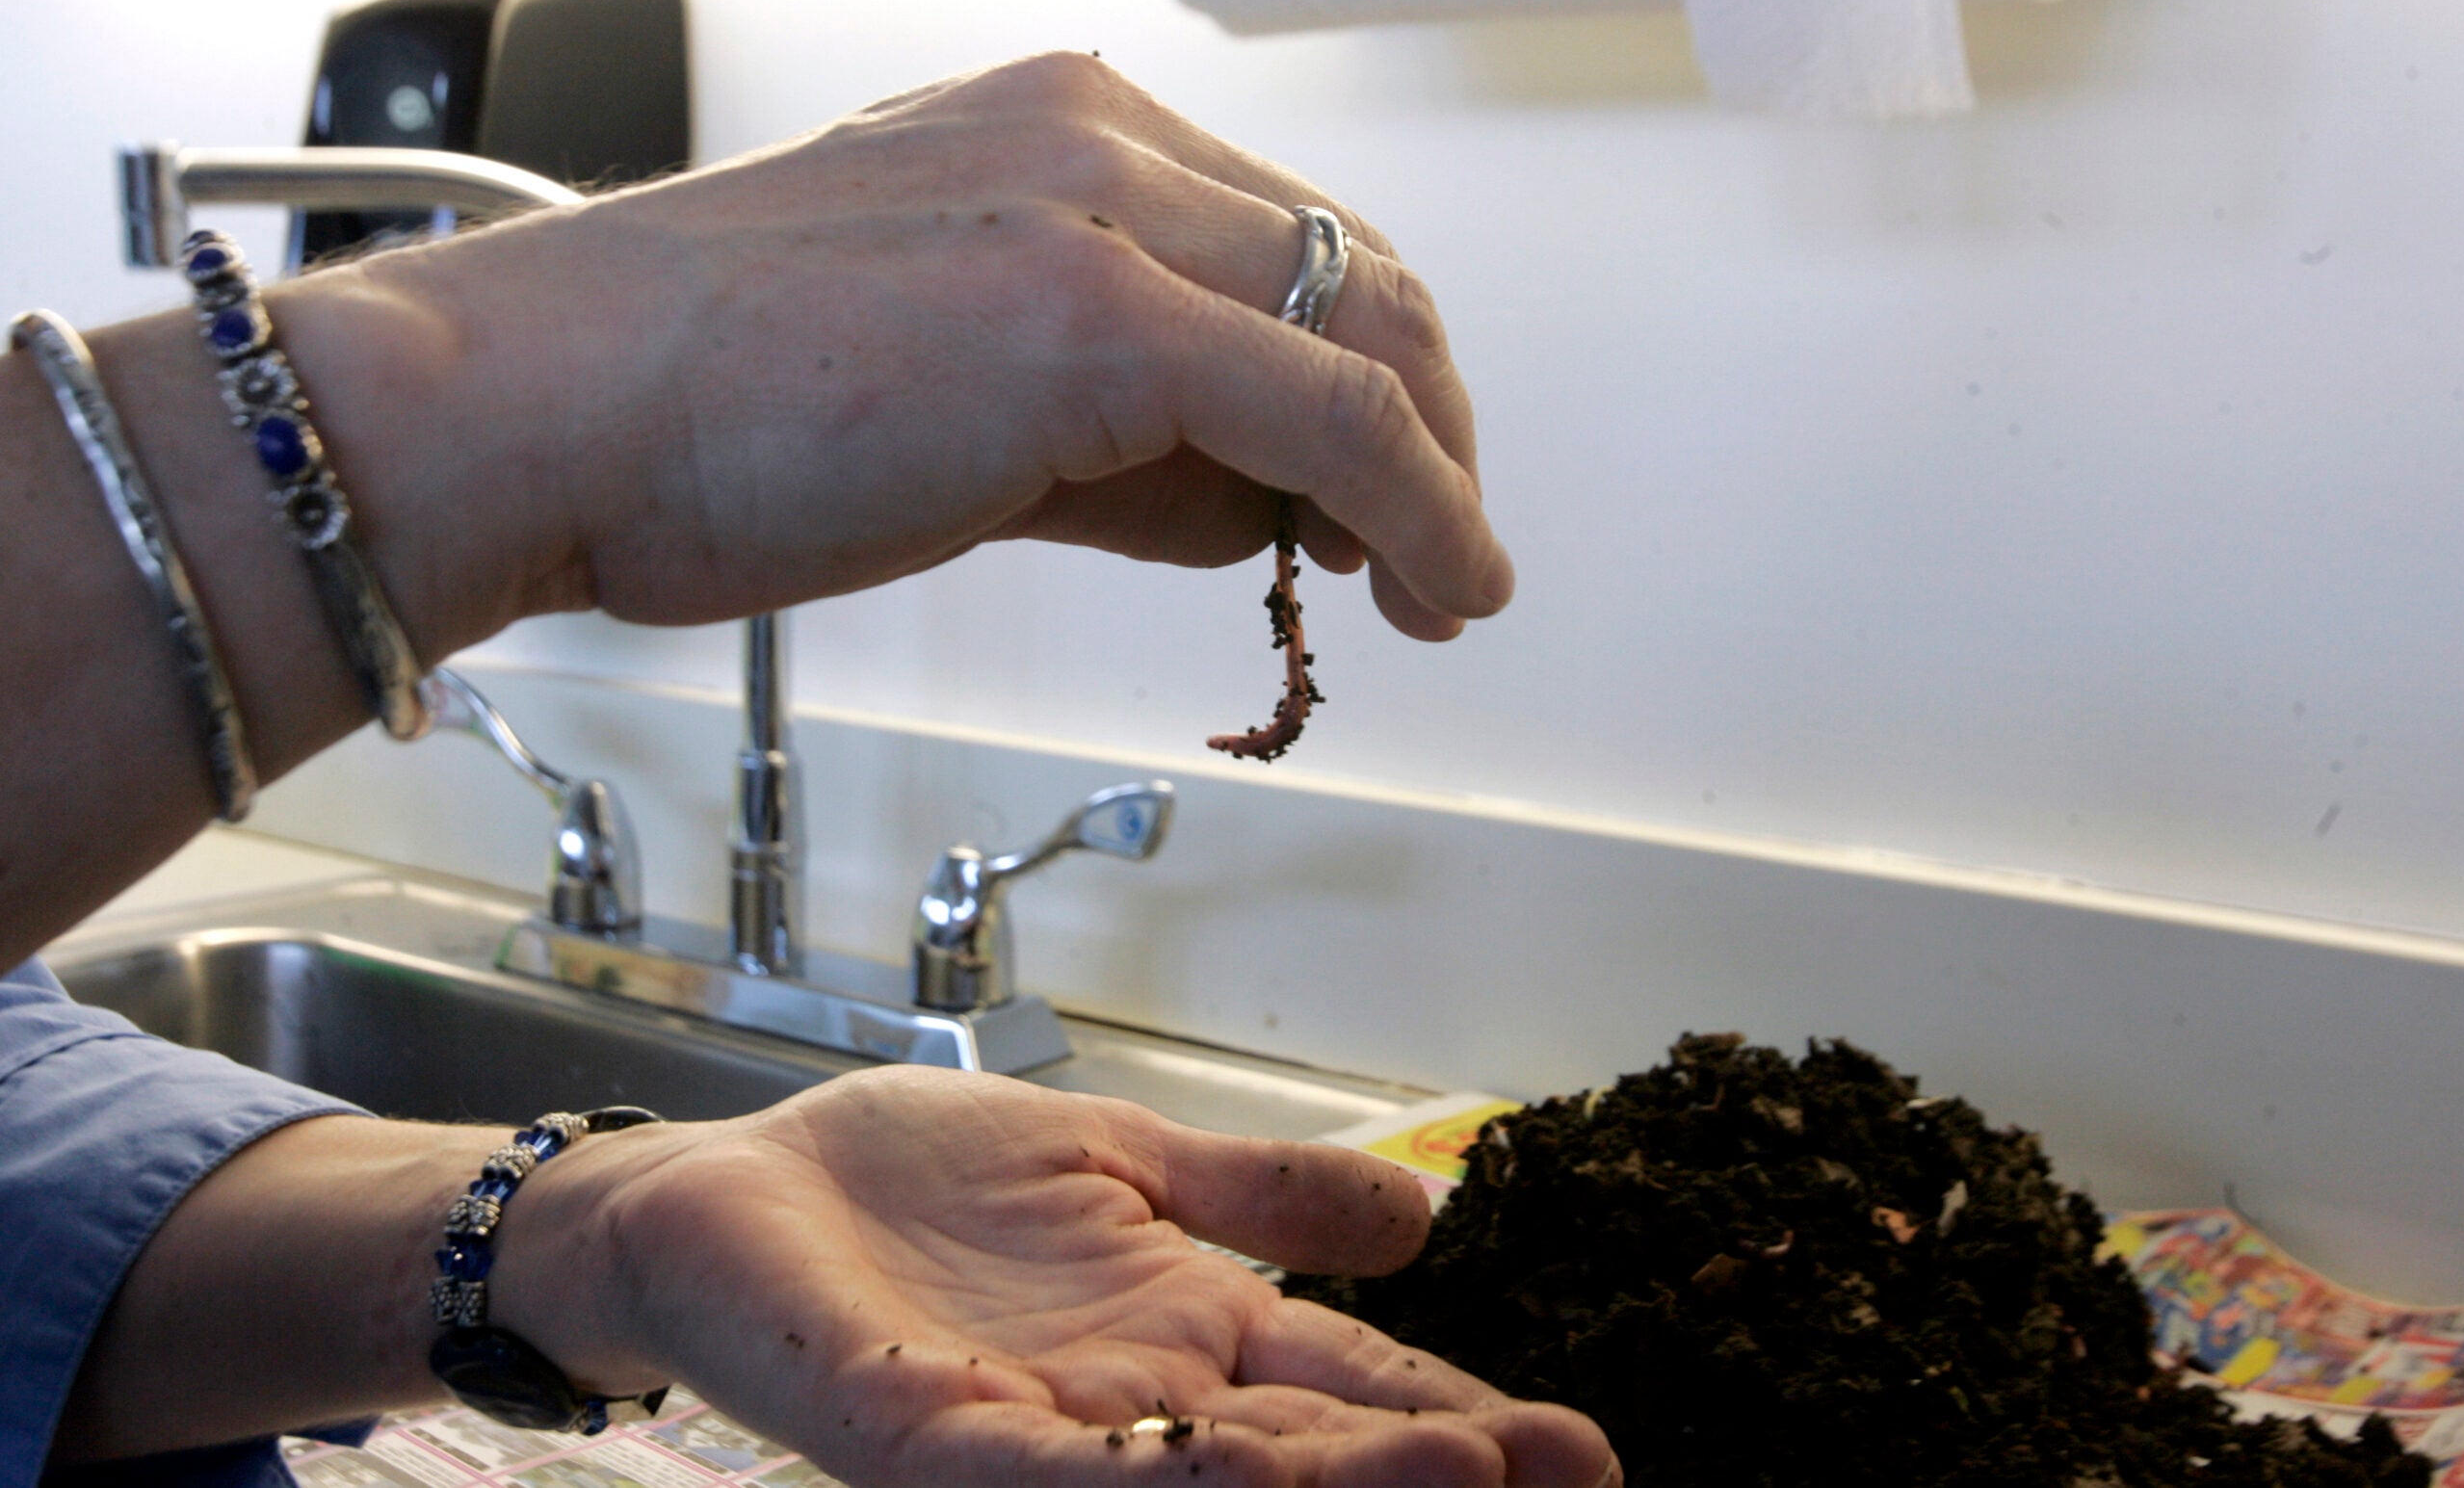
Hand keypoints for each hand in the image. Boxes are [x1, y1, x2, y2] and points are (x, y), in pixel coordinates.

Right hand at [289, 51, 1512, 652]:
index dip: (1361, 374)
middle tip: (1437, 543)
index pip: (1278, 244)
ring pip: (1365, 336)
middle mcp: (1094, 137)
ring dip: (1437, 473)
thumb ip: (1113, 423)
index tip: (1386, 483)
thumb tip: (1247, 500)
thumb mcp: (948, 390)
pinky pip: (1333, 415)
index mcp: (1052, 128)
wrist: (537, 412)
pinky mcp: (1099, 315)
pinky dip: (1424, 507)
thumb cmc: (690, 408)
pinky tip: (1445, 586)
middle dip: (1423, 423)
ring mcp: (1099, 211)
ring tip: (1447, 586)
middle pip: (1350, 277)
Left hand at [497, 1068, 1616, 1487]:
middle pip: (1303, 1455)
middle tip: (1575, 1478)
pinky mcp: (917, 1433)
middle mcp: (1126, 1407)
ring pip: (1198, 1482)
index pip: (1347, 1388)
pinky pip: (1039, 1475)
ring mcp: (1024, 1431)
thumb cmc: (907, 1184)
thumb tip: (1429, 1208)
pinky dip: (1135, 1482)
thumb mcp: (1118, 1158)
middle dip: (1431, 1469)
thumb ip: (1256, 1190)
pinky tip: (1222, 1467)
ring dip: (1327, 1487)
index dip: (1458, 1416)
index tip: (1585, 1447)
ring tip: (1459, 1475)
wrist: (728, 1188)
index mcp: (1181, 1335)